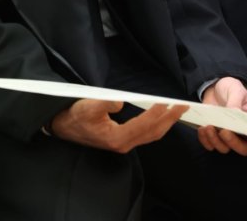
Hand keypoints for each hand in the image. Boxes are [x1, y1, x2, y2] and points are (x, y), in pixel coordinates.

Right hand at [50, 98, 187, 152]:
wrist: (63, 128)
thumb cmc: (75, 117)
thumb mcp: (87, 107)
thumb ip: (105, 103)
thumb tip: (121, 101)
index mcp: (117, 137)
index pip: (144, 125)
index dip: (157, 113)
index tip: (168, 102)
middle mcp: (123, 144)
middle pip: (153, 133)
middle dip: (169, 119)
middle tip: (183, 106)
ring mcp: (123, 143)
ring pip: (151, 135)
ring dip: (166, 123)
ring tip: (177, 111)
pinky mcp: (122, 140)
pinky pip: (145, 134)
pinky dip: (157, 125)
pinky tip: (161, 117)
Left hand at [199, 77, 246, 170]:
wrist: (214, 87)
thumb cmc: (230, 88)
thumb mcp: (235, 90)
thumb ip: (236, 101)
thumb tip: (235, 112)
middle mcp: (241, 134)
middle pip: (242, 148)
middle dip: (233, 143)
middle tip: (224, 131)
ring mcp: (227, 136)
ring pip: (224, 148)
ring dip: (216, 140)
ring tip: (208, 127)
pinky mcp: (214, 134)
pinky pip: (209, 144)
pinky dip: (205, 139)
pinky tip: (201, 129)